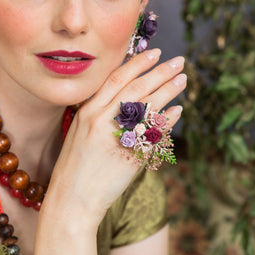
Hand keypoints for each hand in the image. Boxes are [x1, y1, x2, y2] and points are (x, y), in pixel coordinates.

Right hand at [44, 49, 185, 228]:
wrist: (71, 201)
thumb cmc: (75, 168)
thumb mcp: (80, 132)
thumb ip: (100, 113)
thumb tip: (127, 96)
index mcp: (87, 111)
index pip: (117, 78)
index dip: (138, 63)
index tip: (156, 53)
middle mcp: (101, 119)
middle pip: (137, 87)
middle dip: (160, 71)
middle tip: (179, 61)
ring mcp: (116, 137)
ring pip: (148, 105)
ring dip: (169, 89)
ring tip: (183, 79)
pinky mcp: (131, 156)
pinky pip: (155, 132)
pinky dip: (168, 119)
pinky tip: (178, 110)